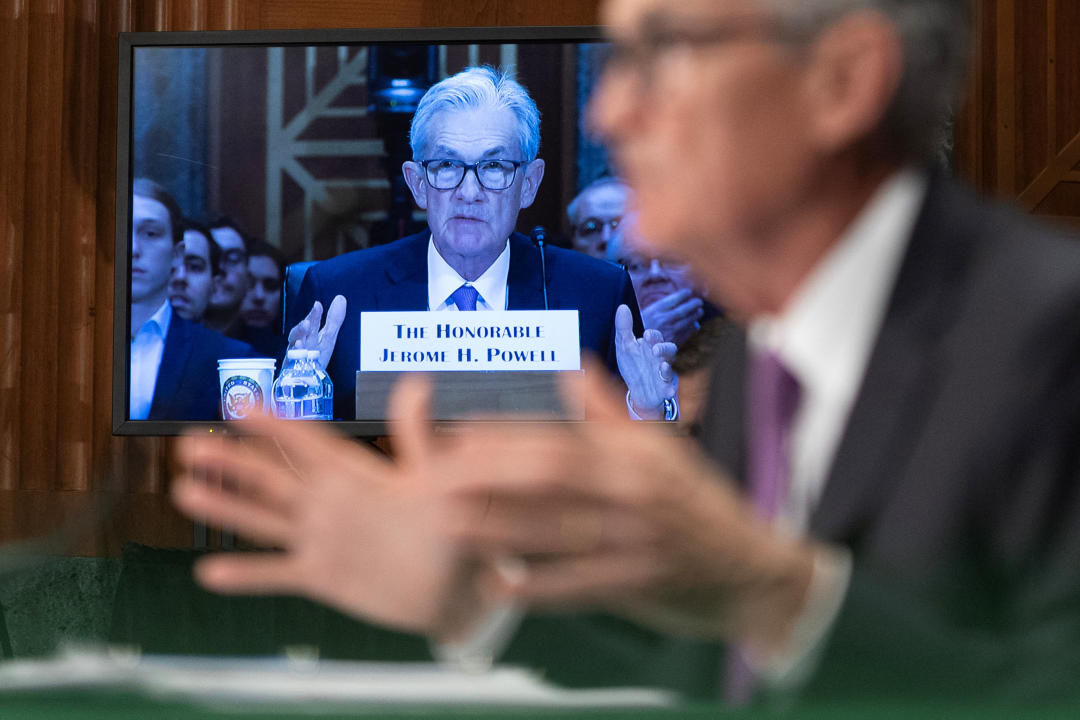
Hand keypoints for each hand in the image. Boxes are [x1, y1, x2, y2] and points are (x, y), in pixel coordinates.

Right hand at [171, 376, 485, 639]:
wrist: (455, 584)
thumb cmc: (451, 523)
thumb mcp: (435, 477)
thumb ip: (418, 435)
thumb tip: (418, 381)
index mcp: (355, 474)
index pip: (309, 442)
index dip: (275, 423)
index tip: (239, 403)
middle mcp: (330, 502)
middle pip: (272, 477)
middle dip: (232, 460)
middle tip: (189, 442)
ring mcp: (322, 539)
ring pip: (265, 520)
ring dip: (226, 507)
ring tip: (184, 489)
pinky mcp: (322, 576)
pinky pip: (277, 573)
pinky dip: (245, 575)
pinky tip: (209, 573)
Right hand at [287, 295, 346, 368]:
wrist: (306, 378)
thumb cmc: (316, 356)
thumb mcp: (328, 337)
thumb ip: (334, 319)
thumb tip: (340, 298)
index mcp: (310, 335)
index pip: (311, 323)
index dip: (313, 315)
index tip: (318, 306)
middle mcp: (301, 343)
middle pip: (300, 334)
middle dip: (303, 328)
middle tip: (307, 322)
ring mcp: (295, 356)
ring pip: (293, 347)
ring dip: (297, 343)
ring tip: (302, 340)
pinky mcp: (292, 369)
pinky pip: (293, 364)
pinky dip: (296, 359)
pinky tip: (299, 354)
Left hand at [442, 361, 817, 656]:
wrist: (752, 571)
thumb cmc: (700, 506)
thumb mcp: (664, 450)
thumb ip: (612, 410)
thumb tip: (571, 364)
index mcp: (636, 452)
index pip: (560, 437)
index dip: (505, 436)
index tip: (455, 435)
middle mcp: (637, 489)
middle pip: (552, 475)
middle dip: (490, 474)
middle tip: (436, 476)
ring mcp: (639, 538)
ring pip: (558, 531)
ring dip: (498, 528)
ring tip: (449, 523)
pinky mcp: (642, 583)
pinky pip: (579, 586)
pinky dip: (537, 587)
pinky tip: (498, 586)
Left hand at [613, 304, 677, 419]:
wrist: (638, 390)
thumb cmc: (634, 365)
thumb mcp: (625, 346)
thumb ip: (624, 328)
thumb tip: (622, 307)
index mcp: (651, 345)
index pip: (655, 336)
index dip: (653, 335)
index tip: (646, 335)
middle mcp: (660, 357)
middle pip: (668, 348)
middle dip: (663, 348)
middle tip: (655, 349)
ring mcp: (664, 372)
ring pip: (670, 366)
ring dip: (667, 367)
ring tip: (662, 366)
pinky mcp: (666, 386)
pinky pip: (670, 386)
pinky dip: (669, 387)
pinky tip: (668, 389)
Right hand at [641, 288, 703, 347]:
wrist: (636, 350)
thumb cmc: (638, 330)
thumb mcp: (643, 315)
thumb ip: (657, 308)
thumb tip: (674, 301)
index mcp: (655, 311)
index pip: (674, 299)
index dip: (683, 294)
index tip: (688, 292)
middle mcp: (664, 319)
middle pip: (684, 309)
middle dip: (693, 304)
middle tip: (699, 302)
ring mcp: (670, 331)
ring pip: (688, 321)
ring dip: (695, 315)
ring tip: (699, 311)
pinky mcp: (674, 342)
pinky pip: (687, 332)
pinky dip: (692, 327)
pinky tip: (694, 324)